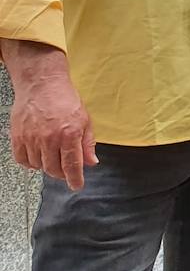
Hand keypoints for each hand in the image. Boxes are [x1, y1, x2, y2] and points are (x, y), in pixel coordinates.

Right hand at [10, 64, 97, 191]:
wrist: (41, 84)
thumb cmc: (65, 99)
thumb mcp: (85, 120)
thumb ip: (87, 143)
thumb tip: (91, 162)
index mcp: (69, 134)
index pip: (72, 165)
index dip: (75, 179)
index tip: (77, 186)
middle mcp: (49, 138)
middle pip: (54, 169)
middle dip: (62, 173)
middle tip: (66, 169)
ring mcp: (32, 138)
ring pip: (39, 166)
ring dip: (47, 166)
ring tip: (53, 157)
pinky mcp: (18, 136)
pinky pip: (22, 160)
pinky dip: (30, 162)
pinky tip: (38, 155)